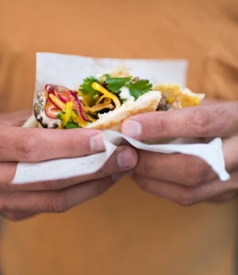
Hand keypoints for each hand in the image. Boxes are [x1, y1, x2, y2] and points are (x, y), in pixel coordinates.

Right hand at [0, 110, 137, 219]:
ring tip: (120, 169)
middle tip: (126, 156)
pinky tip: (101, 180)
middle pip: (51, 177)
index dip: (70, 145)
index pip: (34, 147)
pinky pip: (55, 205)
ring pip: (57, 198)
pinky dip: (83, 193)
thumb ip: (49, 122)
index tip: (103, 139)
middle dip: (94, 168)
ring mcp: (2, 202)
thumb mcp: (15, 119)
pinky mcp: (14, 213)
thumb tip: (94, 123)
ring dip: (94, 184)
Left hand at [121, 101, 237, 204]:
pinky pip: (186, 198)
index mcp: (236, 120)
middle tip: (124, 153)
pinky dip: (157, 187)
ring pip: (188, 191)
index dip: (161, 126)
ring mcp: (233, 180)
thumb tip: (138, 114)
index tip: (129, 127)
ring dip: (149, 179)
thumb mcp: (209, 104)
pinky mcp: (222, 195)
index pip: (199, 123)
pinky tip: (143, 175)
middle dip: (150, 162)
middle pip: (192, 167)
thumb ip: (179, 109)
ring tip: (128, 165)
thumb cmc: (224, 117)